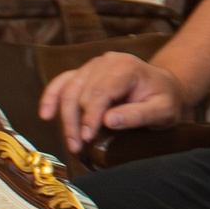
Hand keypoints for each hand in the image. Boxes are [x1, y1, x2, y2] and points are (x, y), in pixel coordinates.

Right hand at [38, 52, 187, 152]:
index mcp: (126, 67)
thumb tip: (108, 121)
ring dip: (64, 118)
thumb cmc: (164, 99)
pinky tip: (45, 115)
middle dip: (75, 122)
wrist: (163, 88)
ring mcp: (91, 66)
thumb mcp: (162, 110)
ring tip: (70, 141)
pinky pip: (60, 83)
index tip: (87, 138)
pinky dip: (50, 98)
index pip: (100, 92)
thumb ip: (138, 115)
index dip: (90, 117)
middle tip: (78, 146)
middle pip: (80, 93)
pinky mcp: (82, 74)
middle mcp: (106, 62)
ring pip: (67, 91)